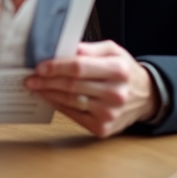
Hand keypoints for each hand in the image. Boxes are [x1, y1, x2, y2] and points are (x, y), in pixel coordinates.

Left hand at [23, 41, 158, 137]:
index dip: (56, 67)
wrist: (146, 96)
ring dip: (48, 94)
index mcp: (117, 70)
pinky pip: (74, 116)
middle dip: (47, 81)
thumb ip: (88, 49)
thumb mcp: (112, 51)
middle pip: (72, 86)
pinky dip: (58, 106)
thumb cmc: (124, 71)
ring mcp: (109, 113)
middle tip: (30, 78)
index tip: (39, 67)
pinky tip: (49, 98)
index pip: (79, 68)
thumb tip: (63, 49)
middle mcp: (115, 93)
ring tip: (35, 87)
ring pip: (70, 101)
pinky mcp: (103, 128)